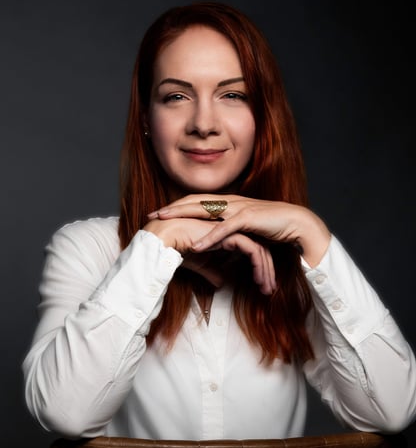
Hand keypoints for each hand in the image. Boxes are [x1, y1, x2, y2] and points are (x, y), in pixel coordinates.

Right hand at [143, 216, 275, 294]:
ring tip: (267, 288)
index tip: (260, 285)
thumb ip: (212, 271)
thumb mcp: (199, 264)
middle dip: (266, 270)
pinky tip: (259, 280)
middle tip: (269, 289)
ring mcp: (232, 228)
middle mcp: (231, 227)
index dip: (256, 267)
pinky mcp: (232, 232)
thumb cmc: (176, 248)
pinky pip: (253, 250)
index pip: (249, 248)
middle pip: (258, 248)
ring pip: (260, 249)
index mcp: (224, 231)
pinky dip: (259, 266)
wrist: (165, 239)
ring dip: (265, 270)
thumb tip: (220, 283)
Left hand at [147, 194, 330, 266]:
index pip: (194, 202)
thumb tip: (208, 240)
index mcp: (226, 203)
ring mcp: (238, 207)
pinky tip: (196, 246)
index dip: (175, 206)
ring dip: (182, 215)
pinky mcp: (249, 219)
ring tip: (164, 222)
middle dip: (171, 208)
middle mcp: (229, 201)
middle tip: (151, 215)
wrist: (296, 223)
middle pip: (193, 201)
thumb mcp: (240, 228)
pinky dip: (210, 237)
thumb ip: (224, 230)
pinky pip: (225, 228)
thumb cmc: (268, 226)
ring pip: (204, 209)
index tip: (157, 213)